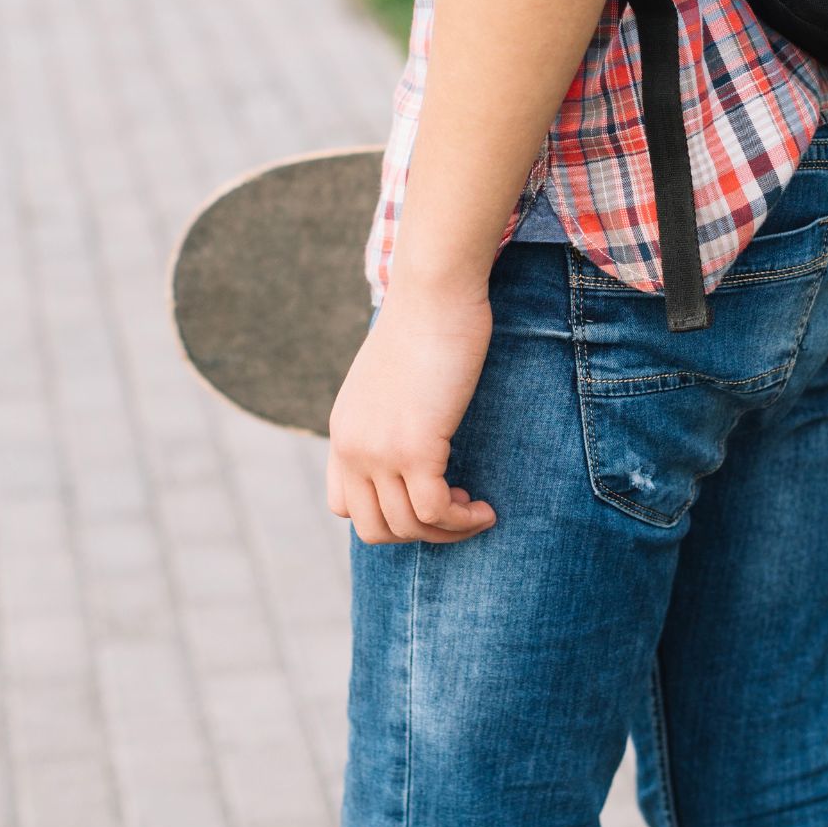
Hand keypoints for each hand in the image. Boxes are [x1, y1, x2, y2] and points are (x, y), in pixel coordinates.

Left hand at [326, 285, 499, 543]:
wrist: (435, 292)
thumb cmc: (426, 324)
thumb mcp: (392, 378)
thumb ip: (390, 413)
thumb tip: (416, 432)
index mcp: (343, 432)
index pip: (343, 505)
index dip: (387, 514)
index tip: (426, 497)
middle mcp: (352, 447)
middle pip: (373, 529)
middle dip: (418, 534)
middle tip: (455, 508)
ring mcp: (379, 451)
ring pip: (407, 527)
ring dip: (448, 531)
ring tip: (476, 511)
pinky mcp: (415, 448)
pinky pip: (436, 512)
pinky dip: (463, 520)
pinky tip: (484, 509)